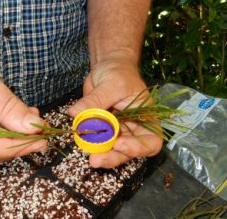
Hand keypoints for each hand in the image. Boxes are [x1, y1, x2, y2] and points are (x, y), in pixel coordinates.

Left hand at [69, 52, 162, 167]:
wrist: (108, 66)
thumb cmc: (119, 72)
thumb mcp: (110, 84)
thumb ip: (95, 100)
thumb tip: (75, 112)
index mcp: (147, 118)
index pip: (151, 141)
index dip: (138, 148)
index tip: (118, 143)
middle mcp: (134, 129)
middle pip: (129, 152)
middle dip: (113, 157)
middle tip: (96, 159)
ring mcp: (118, 131)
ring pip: (112, 150)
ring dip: (100, 154)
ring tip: (89, 156)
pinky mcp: (102, 130)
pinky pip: (97, 142)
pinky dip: (90, 144)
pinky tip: (81, 142)